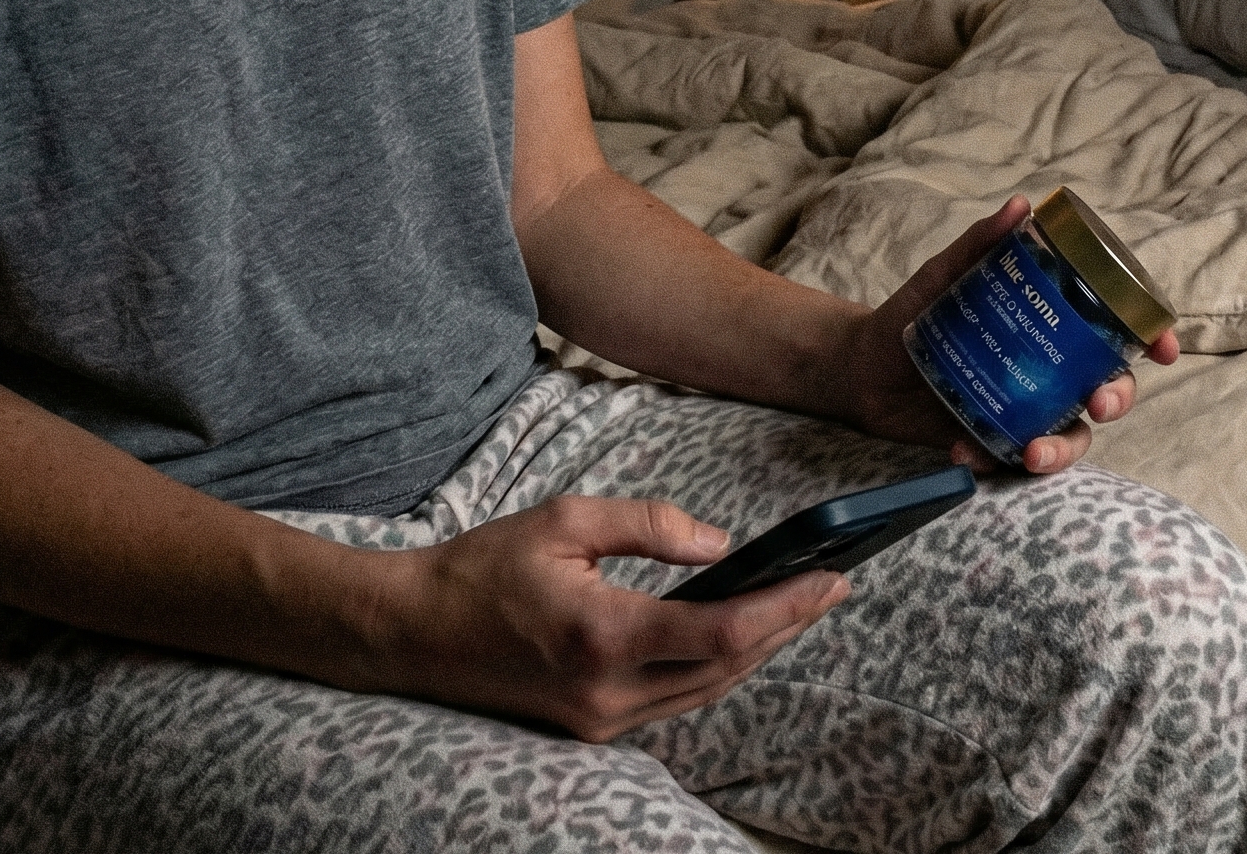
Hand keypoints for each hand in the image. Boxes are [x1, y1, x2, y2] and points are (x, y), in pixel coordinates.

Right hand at [351, 494, 848, 740]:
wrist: (412, 634)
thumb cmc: (485, 568)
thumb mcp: (567, 521)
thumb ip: (649, 526)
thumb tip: (721, 545)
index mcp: (603, 636)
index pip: (722, 633)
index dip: (786, 608)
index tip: (831, 577)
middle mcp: (607, 693)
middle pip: (727, 669)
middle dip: (788, 628)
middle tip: (835, 584)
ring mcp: (599, 721)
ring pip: (706, 692)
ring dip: (760, 650)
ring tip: (803, 604)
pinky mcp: (591, 726)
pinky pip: (676, 700)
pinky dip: (719, 666)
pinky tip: (743, 633)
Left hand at [844, 196, 1179, 476]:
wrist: (858, 367)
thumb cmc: (912, 313)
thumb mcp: (944, 276)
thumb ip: (980, 244)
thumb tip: (1021, 206)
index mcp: (1050, 326)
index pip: (1114, 331)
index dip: (1151, 338)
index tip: (1164, 347)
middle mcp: (1048, 369)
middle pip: (1106, 388)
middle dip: (1116, 398)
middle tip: (1098, 401)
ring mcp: (1023, 409)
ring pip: (1069, 437)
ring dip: (1061, 449)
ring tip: (1031, 453)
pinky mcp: (991, 440)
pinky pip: (1008, 459)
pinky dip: (992, 461)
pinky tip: (964, 454)